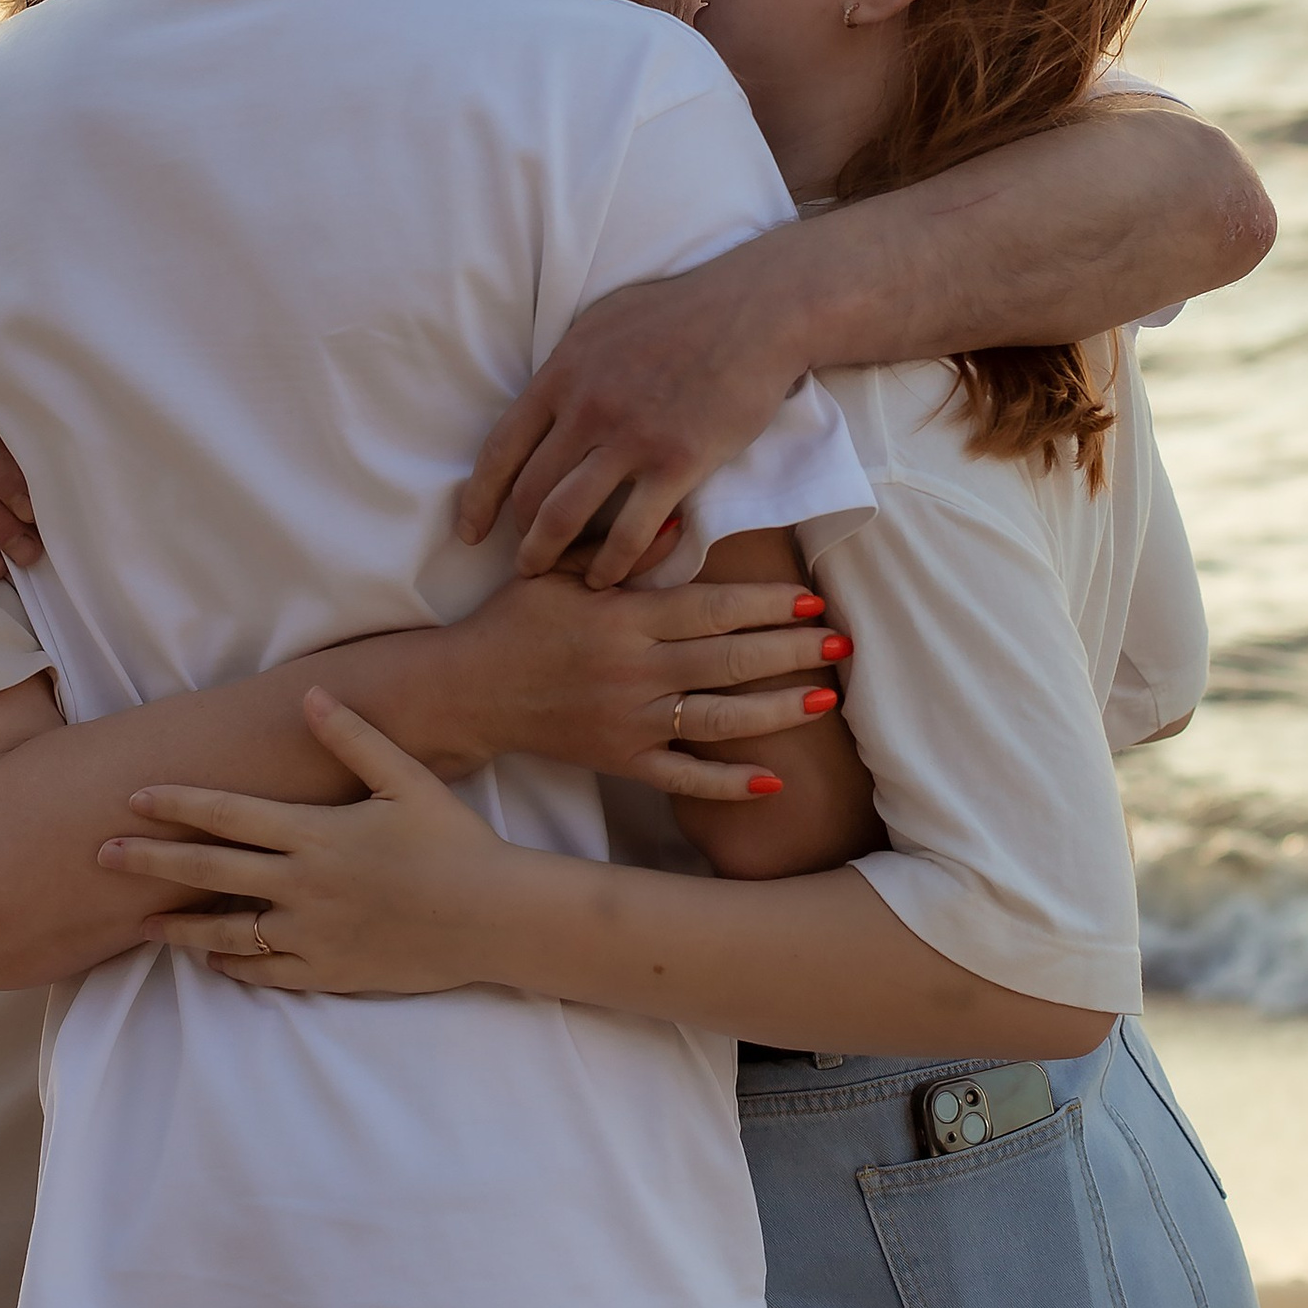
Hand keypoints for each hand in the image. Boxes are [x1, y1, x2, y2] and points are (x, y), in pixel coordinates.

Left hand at [102, 691, 515, 992]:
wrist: (493, 917)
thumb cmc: (454, 842)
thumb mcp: (407, 780)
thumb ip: (354, 739)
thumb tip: (310, 697)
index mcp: (317, 833)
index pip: (230, 815)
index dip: (179, 804)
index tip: (134, 798)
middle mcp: (303, 887)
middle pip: (210, 872)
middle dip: (152, 862)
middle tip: (102, 856)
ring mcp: (312, 936)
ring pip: (226, 933)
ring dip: (178, 928)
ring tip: (141, 925)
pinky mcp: (328, 973)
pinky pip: (264, 973)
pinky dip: (231, 965)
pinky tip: (210, 959)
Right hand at [429, 565, 846, 799]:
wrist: (467, 691)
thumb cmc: (515, 621)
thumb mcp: (558, 570)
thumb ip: (622, 552)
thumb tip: (683, 523)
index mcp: (623, 618)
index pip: (710, 610)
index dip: (765, 604)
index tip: (811, 597)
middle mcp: (633, 671)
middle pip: (728, 662)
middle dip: (790, 650)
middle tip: (840, 640)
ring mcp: (629, 721)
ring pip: (717, 719)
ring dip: (777, 710)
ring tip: (825, 698)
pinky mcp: (620, 760)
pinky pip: (682, 778)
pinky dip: (726, 783)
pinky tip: (771, 782)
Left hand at [455, 246, 805, 584]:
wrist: (757, 310)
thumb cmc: (686, 309)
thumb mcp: (605, 321)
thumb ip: (572, 362)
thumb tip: (549, 385)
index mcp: (563, 372)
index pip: (500, 448)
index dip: (478, 497)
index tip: (469, 529)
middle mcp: (587, 408)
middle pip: (529, 489)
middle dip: (516, 533)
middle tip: (519, 558)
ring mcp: (630, 438)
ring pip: (565, 516)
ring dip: (548, 554)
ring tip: (546, 575)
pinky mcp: (677, 463)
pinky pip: (630, 532)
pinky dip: (611, 564)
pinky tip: (606, 578)